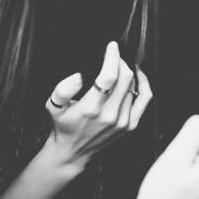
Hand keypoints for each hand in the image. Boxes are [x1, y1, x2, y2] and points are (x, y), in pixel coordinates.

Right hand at [45, 41, 152, 168]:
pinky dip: (144, 83)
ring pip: (133, 86)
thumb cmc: (63, 125)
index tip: (111, 46)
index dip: (112, 57)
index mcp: (91, 108)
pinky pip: (145, 99)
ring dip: (127, 72)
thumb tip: (80, 74)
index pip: (108, 76)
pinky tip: (138, 75)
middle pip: (125, 78)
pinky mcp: (130, 125)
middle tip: (112, 56)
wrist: (73, 153)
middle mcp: (110, 115)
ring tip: (118, 66)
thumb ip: (63, 88)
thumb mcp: (53, 105)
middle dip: (120, 61)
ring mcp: (123, 121)